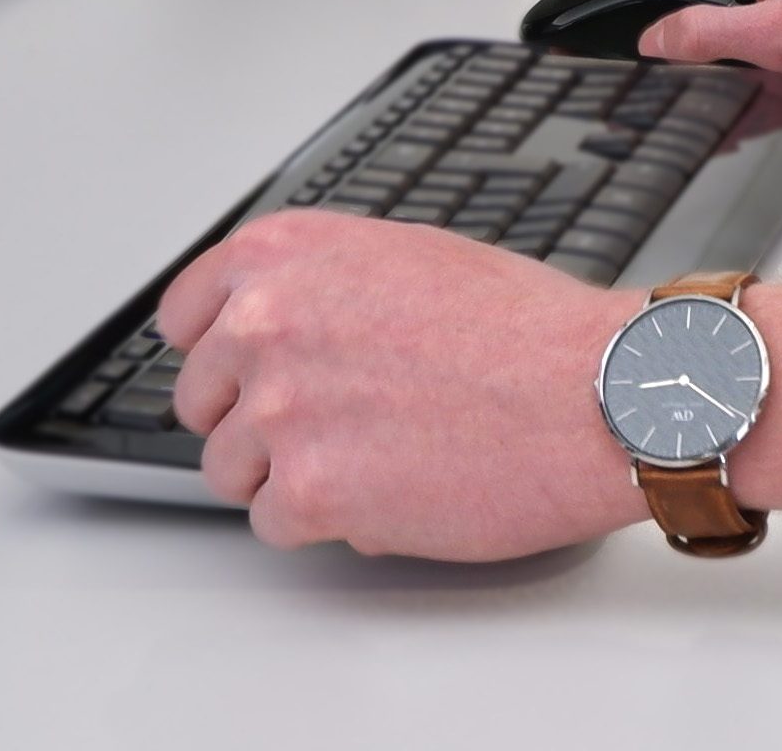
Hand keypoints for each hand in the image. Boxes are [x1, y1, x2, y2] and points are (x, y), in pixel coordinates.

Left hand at [156, 212, 638, 556]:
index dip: (220, 355)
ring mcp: (279, 408)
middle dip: (256, 422)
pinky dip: (325, 523)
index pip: (185, 315)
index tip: (242, 376)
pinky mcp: (308, 489)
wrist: (597, 392)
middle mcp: (264, 323)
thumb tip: (280, 332)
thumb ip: (322, 288)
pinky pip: (275, 525)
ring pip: (232, 471)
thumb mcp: (406, 257)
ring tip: (373, 460)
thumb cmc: (527, 330)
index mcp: (283, 255)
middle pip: (204, 402)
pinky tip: (387, 493)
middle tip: (331, 428)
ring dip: (289, 477)